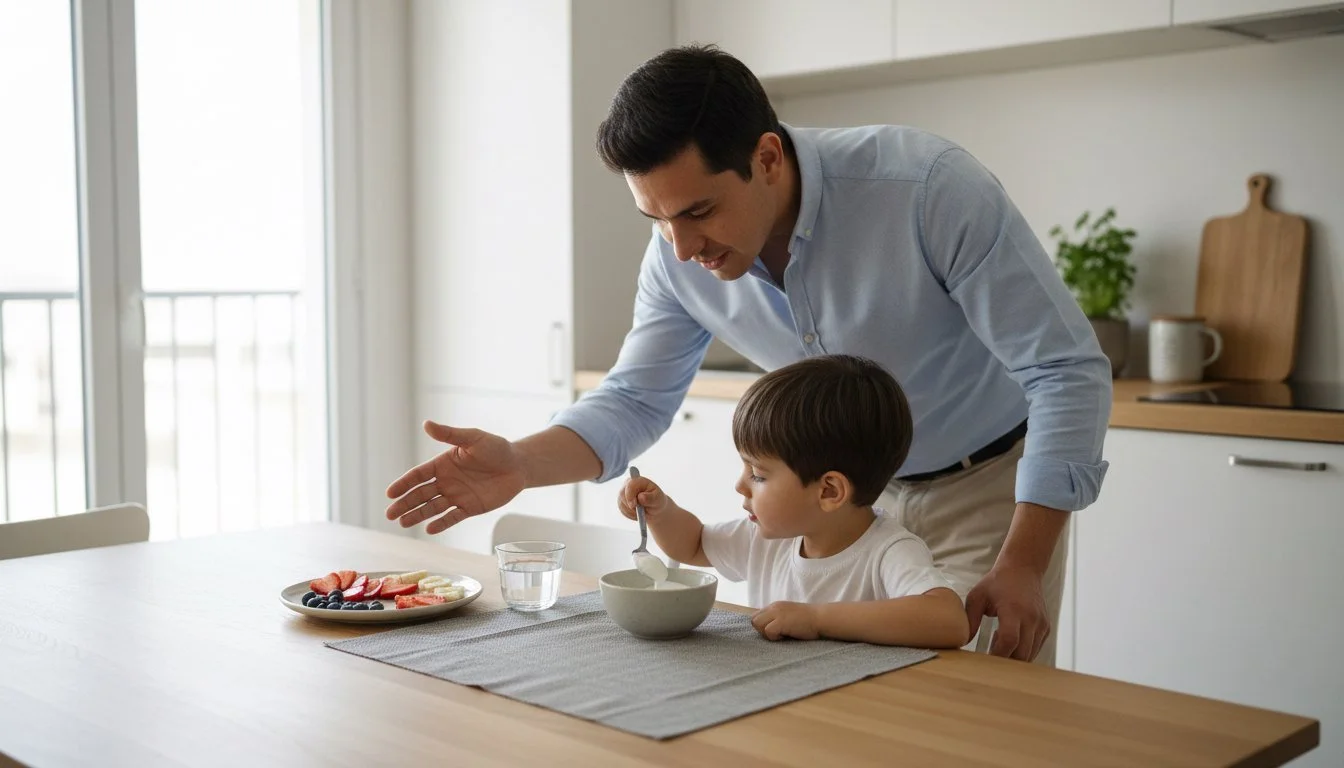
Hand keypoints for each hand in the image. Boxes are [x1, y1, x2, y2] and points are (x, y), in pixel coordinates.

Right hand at [385, 421, 526, 534]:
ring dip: (417, 515)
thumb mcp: (473, 438)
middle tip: (389, 514)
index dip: (404, 484)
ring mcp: (457, 496)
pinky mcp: (470, 508)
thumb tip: (426, 424)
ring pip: (432, 508)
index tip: (390, 493)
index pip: (418, 475)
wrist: (518, 465)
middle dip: (404, 504)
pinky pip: (452, 517)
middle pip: (420, 494)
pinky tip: (428, 529)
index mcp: (443, 464)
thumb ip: (450, 434)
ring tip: (402, 523)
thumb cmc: (496, 448)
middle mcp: (446, 481)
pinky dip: (441, 523)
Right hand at [617, 475, 673, 519]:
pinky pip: (622, 510)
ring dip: (631, 511)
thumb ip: (650, 498)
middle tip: (637, 512)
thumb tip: (641, 497)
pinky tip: (637, 514)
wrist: (654, 508)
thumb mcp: (658, 500)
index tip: (634, 505)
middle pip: (622, 493)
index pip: (630, 485)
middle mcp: (628, 484)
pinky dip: (630, 514)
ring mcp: (623, 493)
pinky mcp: (621, 501)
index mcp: (638, 480)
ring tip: (642, 512)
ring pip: (622, 503)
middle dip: (629, 505)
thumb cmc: (657, 501)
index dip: (630, 495)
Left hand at [751, 601, 819, 640]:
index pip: (757, 615)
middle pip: (754, 620)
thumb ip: (778, 618)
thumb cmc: (809, 620)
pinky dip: (774, 637)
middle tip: (776, 635)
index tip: (775, 631)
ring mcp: (777, 613)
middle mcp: (774, 607)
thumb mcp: (789, 615)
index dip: (763, 626)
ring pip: (757, 624)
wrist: (821, 618)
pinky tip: (786, 636)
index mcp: (775, 606)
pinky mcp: (781, 622)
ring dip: (766, 633)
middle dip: (761, 630)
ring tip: (781, 635)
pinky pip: (768, 631)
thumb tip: (767, 628)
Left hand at [965, 564, 1049, 660]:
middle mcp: (1031, 618)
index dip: (998, 654)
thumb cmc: (998, 582)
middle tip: (989, 655)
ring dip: (1014, 656)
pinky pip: (1035, 648)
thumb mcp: (977, 596)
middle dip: (1005, 660)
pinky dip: (1023, 651)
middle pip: (1021, 653)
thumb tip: (963, 640)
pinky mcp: (1046, 627)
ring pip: (1030, 654)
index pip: (1009, 640)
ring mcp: (1041, 624)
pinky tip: (1010, 639)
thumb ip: (970, 619)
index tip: (985, 660)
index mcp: (1013, 610)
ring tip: (998, 640)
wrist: (1023, 569)